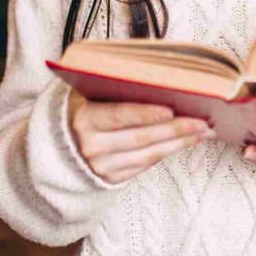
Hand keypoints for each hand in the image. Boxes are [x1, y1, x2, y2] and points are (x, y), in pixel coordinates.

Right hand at [67, 91, 213, 183]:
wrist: (53, 150)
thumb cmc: (77, 112)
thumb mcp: (84, 96)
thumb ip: (109, 87)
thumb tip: (154, 77)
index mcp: (83, 119)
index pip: (119, 116)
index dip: (145, 114)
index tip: (171, 110)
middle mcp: (91, 146)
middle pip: (141, 137)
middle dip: (175, 129)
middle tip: (202, 120)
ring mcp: (101, 166)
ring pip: (148, 154)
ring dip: (179, 143)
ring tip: (203, 131)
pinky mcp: (110, 179)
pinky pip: (144, 165)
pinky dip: (167, 152)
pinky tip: (185, 142)